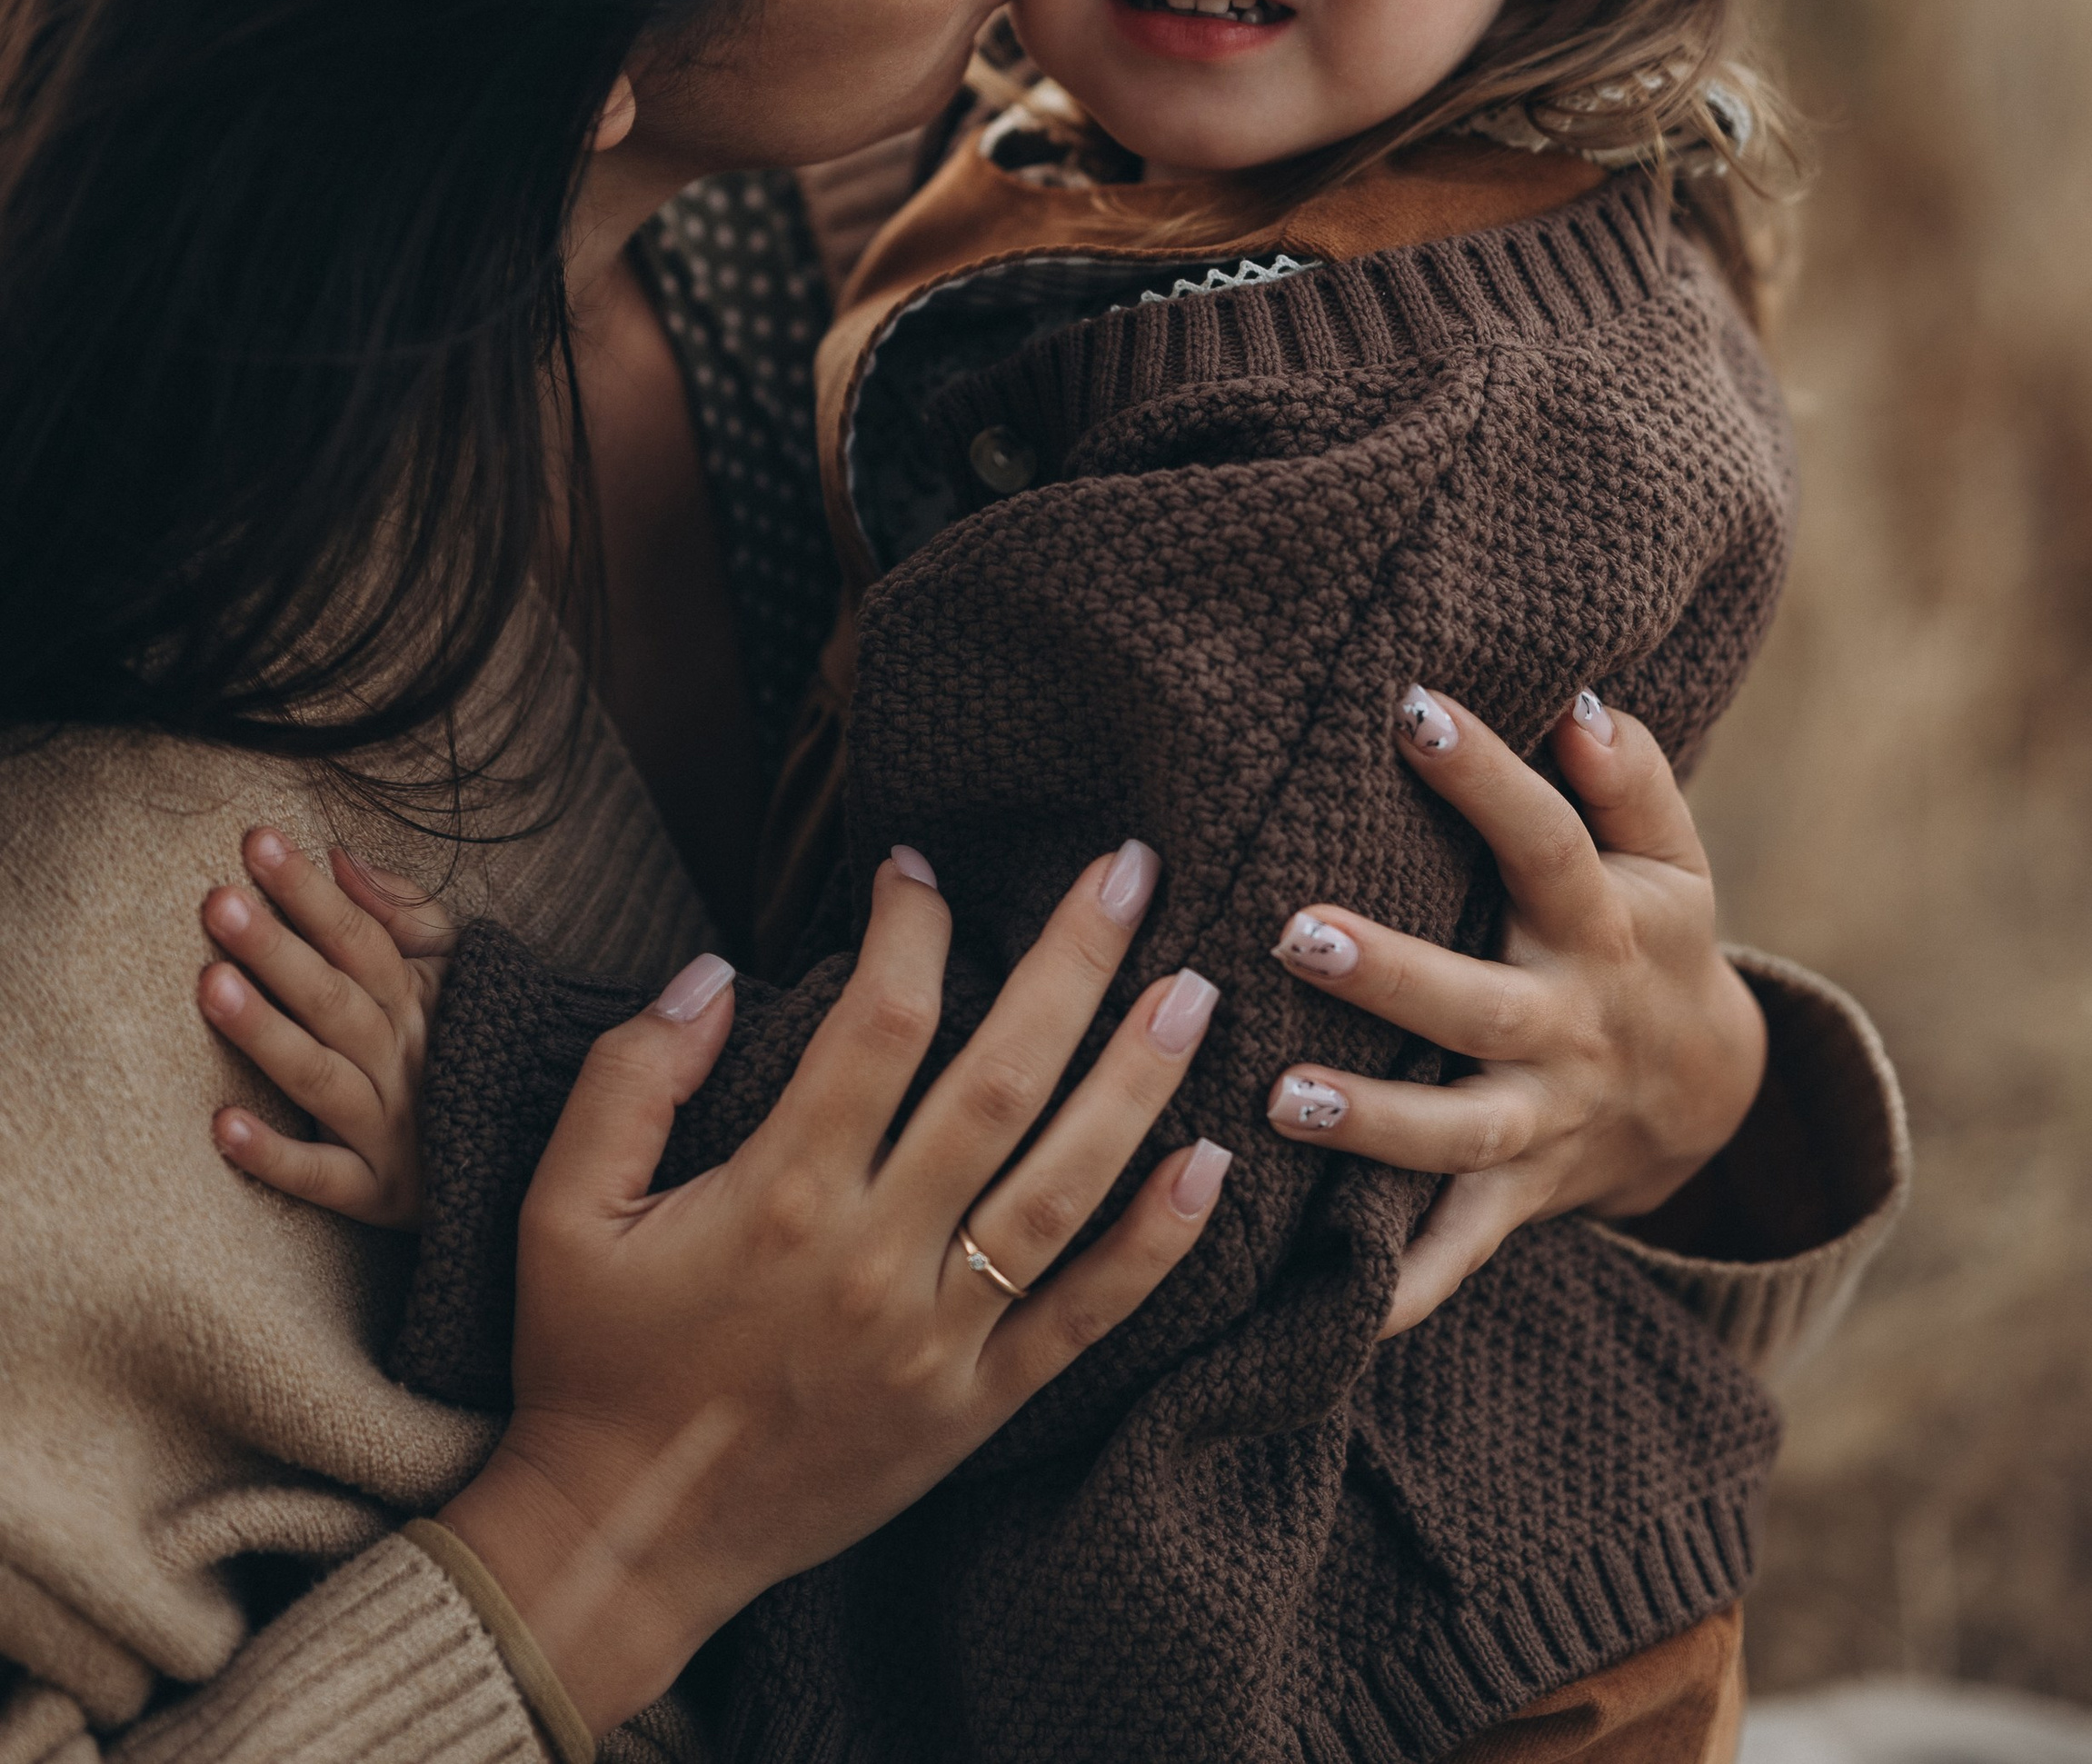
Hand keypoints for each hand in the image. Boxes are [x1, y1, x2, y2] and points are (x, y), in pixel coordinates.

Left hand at [200, 829, 454, 1227]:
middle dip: (276, 948)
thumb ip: (401, 911)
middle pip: (332, 998)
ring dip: (267, 1034)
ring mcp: (389, 1127)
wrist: (530, 1148)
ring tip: (211, 986)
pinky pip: (322, 1176)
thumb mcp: (454, 966)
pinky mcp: (376, 1192)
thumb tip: (342, 855)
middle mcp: (401, 1058)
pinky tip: (223, 1124)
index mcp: (417, 999)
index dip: (308, 891)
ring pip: (320, 1077)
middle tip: (219, 903)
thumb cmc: (473, 1041)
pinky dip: (275, 1155)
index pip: (357, 936)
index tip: (257, 843)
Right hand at [440, 841, 1225, 1738]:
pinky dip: (1155, 1246)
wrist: (623, 1543)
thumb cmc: (591, 1363)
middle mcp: (873, 1260)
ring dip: (1139, 1084)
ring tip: (1198, 993)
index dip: (912, 928)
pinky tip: (1210, 1166)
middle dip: (1074, 966)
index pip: (879, 1025)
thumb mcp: (561, 1210)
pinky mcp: (972, 1410)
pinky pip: (1082, 1319)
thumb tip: (711, 972)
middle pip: (1001, 1085)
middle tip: (1131, 871)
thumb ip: (626, 1078)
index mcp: (778, 1197)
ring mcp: (934, 1341)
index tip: (919, 869)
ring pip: (1061, 1191)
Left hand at [1262, 689, 1767, 1336]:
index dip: (1486, 776)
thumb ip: (1632, 776)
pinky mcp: (1518, 1195)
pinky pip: (1461, 1250)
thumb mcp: (1672, 855)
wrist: (1711, 1096)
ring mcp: (1544, 1121)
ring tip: (1282, 1098)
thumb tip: (1581, 704)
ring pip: (1459, 1135)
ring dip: (1375, 1124)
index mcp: (1603, 921)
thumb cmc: (1653, 934)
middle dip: (1390, 973)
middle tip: (1293, 933)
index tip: (1410, 707)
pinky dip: (1411, 1288)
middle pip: (1479, 1003)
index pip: (1545, 839)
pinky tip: (1342, 1314)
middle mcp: (1570, 1026)